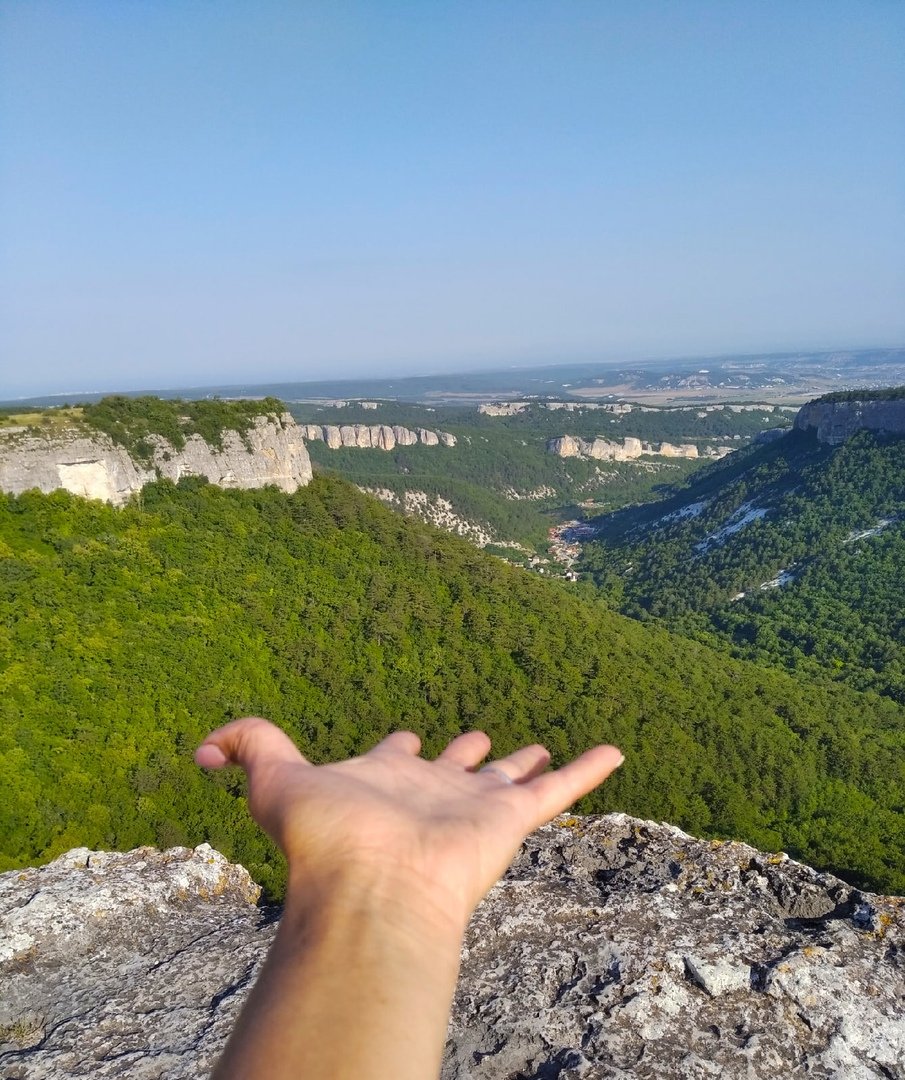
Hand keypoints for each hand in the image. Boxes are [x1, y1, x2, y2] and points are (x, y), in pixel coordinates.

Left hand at [196, 719, 622, 932]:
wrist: (370, 885)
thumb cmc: (323, 838)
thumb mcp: (275, 776)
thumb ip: (245, 745)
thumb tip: (201, 749)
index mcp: (386, 782)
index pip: (397, 756)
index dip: (401, 743)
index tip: (409, 733)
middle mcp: (431, 795)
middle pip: (457, 769)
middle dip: (469, 754)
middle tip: (482, 740)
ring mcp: (472, 808)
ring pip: (511, 779)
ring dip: (530, 763)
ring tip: (542, 748)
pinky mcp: (510, 819)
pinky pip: (561, 789)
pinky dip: (588, 770)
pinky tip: (613, 750)